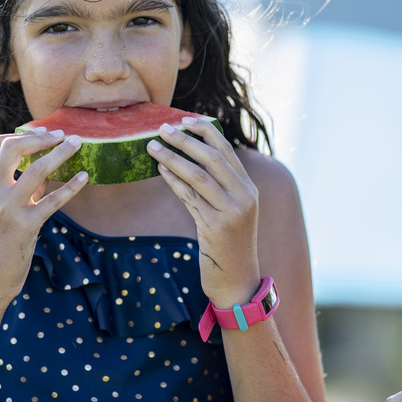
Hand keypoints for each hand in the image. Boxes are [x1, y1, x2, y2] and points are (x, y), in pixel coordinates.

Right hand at [0, 129, 87, 302]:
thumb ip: (20, 191)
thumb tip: (43, 173)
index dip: (22, 134)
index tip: (44, 132)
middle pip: (13, 148)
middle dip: (41, 137)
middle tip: (63, 134)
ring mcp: (7, 209)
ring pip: (37, 169)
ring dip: (60, 153)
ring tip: (79, 143)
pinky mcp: (25, 227)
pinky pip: (53, 200)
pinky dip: (72, 186)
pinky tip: (85, 176)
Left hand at [147, 118, 260, 305]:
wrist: (238, 282)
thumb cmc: (229, 246)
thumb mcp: (231, 213)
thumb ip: (220, 189)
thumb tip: (191, 161)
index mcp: (249, 190)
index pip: (227, 151)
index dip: (206, 131)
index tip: (185, 119)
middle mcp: (244, 197)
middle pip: (213, 158)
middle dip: (185, 140)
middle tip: (162, 128)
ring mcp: (231, 212)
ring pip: (198, 176)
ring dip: (173, 158)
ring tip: (152, 146)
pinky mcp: (215, 227)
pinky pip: (189, 198)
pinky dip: (173, 181)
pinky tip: (159, 170)